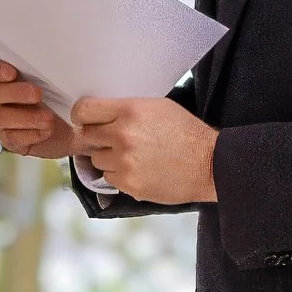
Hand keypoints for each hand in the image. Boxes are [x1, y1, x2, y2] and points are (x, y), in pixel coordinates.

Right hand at [0, 55, 75, 157]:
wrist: (77, 130)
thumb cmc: (68, 100)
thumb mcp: (68, 82)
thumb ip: (65, 74)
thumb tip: (72, 78)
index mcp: (11, 75)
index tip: (11, 73)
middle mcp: (3, 95)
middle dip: (16, 93)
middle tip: (38, 94)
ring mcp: (5, 118)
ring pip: (3, 116)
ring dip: (28, 117)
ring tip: (49, 119)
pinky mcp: (11, 139)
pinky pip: (12, 137)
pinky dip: (31, 134)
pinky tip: (47, 131)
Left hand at [67, 95, 218, 203]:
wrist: (209, 164)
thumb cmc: (185, 131)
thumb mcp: (157, 107)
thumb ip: (126, 109)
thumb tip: (100, 115)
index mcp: (129, 111)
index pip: (83, 110)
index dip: (82, 115)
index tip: (86, 119)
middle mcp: (122, 136)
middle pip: (87, 136)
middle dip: (98, 137)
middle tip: (115, 139)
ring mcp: (124, 162)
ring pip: (96, 159)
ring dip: (108, 158)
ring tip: (132, 155)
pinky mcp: (129, 184)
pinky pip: (109, 178)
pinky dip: (119, 175)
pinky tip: (139, 169)